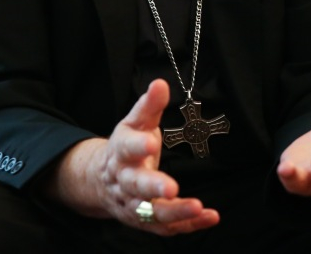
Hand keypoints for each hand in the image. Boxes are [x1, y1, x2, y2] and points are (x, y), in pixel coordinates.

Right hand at [46, 79, 218, 235]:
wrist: (101, 181)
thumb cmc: (126, 147)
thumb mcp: (134, 123)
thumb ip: (149, 105)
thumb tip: (161, 83)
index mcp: (120, 153)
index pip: (126, 148)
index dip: (138, 146)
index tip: (150, 143)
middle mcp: (124, 181)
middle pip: (135, 186)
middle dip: (152, 187)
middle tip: (171, 188)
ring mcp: (133, 204)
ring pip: (151, 212)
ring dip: (174, 211)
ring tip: (197, 207)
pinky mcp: (145, 221)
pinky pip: (166, 227)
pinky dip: (188, 225)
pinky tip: (209, 216)